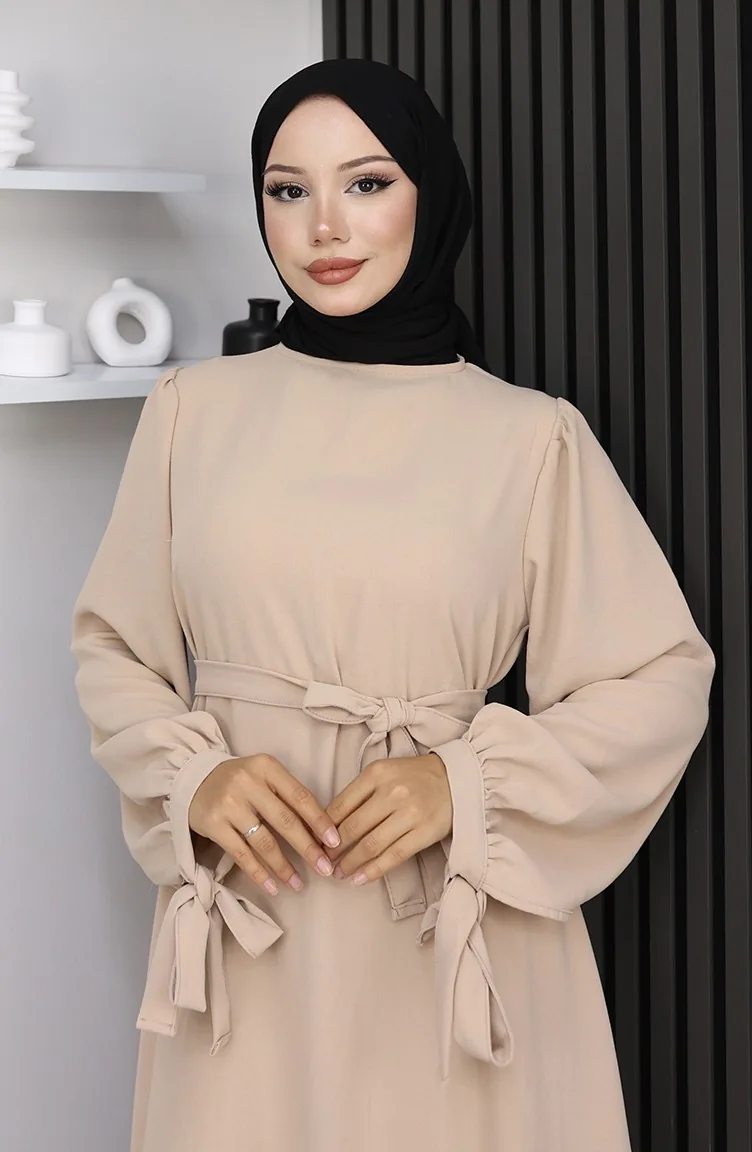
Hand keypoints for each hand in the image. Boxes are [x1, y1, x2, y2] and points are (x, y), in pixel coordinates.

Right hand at [189, 754, 340, 895]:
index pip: (300, 796)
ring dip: (284, 867)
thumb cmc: (240, 780)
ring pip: (264, 842)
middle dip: (308, 848)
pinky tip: (273, 887)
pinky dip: (259, 873)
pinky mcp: (213, 825)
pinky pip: (241, 854)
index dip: (319, 821)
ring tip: (299, 884)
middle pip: (285, 820)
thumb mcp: (264, 775)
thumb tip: (320, 831)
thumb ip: (288, 795)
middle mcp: (248, 783)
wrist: (194, 779)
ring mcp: (229, 804)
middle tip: (325, 868)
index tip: (335, 842)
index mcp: (267, 767)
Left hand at [324, 753, 451, 885]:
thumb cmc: (414, 777)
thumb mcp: (384, 772)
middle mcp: (392, 792)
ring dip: (350, 863)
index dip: (324, 828)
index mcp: (376, 773)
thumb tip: (330, 823)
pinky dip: (374, 870)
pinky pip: (394, 856)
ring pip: (371, 844)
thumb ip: (360, 792)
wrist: (457, 779)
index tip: (315, 842)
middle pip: (353, 827)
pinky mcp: (424, 832)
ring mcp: (410, 813)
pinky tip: (360, 879)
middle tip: (323, 861)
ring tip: (339, 873)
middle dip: (334, 849)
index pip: (341, 805)